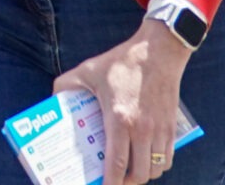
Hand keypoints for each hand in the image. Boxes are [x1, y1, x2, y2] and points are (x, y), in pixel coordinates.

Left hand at [54, 19, 192, 184]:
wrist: (159, 51)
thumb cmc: (122, 62)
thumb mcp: (88, 70)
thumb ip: (66, 86)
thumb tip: (52, 100)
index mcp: (119, 119)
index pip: (117, 164)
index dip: (110, 183)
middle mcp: (142, 129)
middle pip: (139, 174)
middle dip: (126, 183)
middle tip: (113, 180)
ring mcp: (160, 130)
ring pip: (156, 169)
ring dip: (142, 175)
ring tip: (129, 171)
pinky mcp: (172, 127)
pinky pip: (167, 158)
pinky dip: (157, 165)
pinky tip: (146, 158)